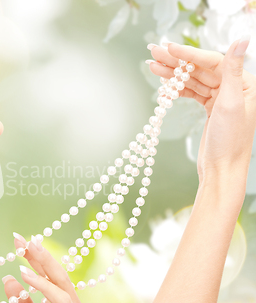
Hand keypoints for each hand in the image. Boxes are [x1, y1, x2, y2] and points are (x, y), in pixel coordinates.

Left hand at [2, 233, 89, 302]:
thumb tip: (7, 278)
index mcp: (66, 300)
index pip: (51, 272)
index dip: (36, 255)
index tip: (19, 239)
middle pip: (62, 277)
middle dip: (45, 258)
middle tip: (28, 242)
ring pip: (63, 298)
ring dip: (42, 284)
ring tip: (22, 272)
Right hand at [147, 38, 255, 183]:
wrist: (222, 169)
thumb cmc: (230, 141)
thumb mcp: (231, 103)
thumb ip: (233, 70)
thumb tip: (243, 39)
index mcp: (244, 83)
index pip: (213, 61)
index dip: (189, 53)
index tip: (168, 48)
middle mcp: (234, 87)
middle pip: (200, 68)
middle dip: (175, 61)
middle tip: (153, 52)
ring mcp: (221, 98)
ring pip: (193, 79)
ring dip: (172, 73)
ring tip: (152, 67)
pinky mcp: (210, 108)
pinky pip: (191, 92)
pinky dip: (177, 88)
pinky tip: (163, 86)